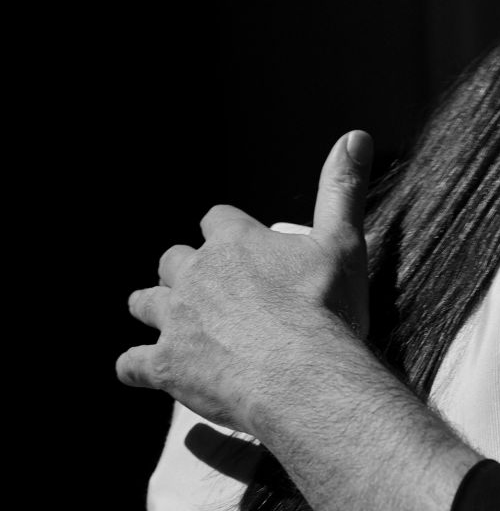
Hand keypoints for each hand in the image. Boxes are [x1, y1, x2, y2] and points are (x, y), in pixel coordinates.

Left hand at [116, 130, 372, 433]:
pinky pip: (131, 364)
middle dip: (184, 271)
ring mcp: (176, 320)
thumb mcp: (343, 242)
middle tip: (205, 289)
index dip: (226, 232)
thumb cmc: (325, 309)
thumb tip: (356, 136)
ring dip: (154, 308)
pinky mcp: (165, 364)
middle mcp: (196, 275)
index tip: (237, 245)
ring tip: (168, 322)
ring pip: (145, 303)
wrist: (303, 374)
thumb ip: (343, 189)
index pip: (217, 220)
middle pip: (174, 260)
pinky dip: (137, 367)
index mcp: (235, 242)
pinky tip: (145, 372)